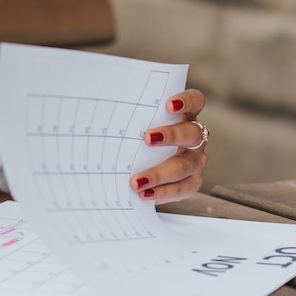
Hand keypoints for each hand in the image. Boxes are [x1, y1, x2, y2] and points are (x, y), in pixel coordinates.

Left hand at [129, 89, 207, 203]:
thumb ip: (132, 119)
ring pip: (185, 166)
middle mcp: (194, 138)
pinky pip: (182, 188)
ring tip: (137, 181)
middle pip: (191, 134)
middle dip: (171, 135)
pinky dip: (162, 192)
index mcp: (184, 117)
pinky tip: (144, 194)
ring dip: (160, 173)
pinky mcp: (192, 181)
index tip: (169, 105)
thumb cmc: (141, 138)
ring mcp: (195, 160)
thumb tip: (101, 115)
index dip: (186, 101)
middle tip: (148, 139)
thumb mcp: (139, 125)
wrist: (147, 165)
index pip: (195, 102)